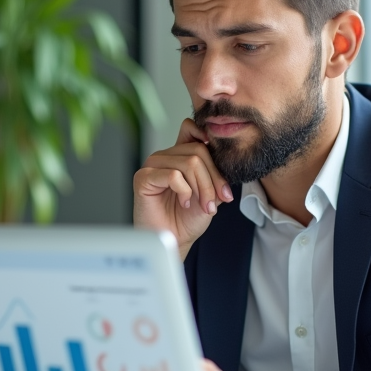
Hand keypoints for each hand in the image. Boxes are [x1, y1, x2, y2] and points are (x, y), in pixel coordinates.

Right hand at [133, 119, 233, 259]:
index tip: (223, 162)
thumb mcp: (210, 193)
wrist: (174, 241)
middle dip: (213, 178)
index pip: (191, 129)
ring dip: (203, 188)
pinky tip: (184, 202)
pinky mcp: (143, 178)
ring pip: (188, 163)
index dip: (208, 138)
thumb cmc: (188, 219)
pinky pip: (173, 176)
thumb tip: (227, 157)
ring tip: (204, 206)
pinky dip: (185, 191)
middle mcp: (164, 157)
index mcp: (178, 156)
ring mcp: (152, 165)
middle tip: (218, 200)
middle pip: (197, 151)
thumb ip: (215, 172)